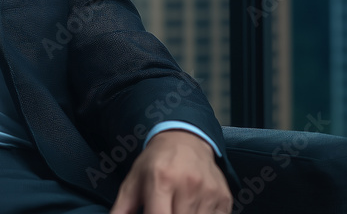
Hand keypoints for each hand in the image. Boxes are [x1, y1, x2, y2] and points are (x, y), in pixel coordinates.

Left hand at [109, 130, 232, 213]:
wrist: (185, 139)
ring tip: (176, 207)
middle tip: (164, 210)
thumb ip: (122, 207)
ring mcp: (209, 192)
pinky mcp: (224, 198)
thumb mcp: (133, 181)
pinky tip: (192, 209)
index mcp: (161, 181)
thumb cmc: (156, 163)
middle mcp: (188, 185)